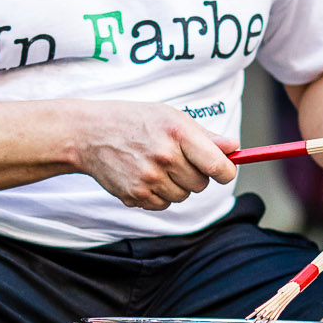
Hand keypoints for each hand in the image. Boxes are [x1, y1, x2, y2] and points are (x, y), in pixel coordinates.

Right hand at [75, 104, 237, 211]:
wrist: (89, 134)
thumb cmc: (134, 121)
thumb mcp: (170, 116)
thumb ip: (205, 136)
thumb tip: (234, 148)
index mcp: (178, 133)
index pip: (217, 165)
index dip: (226, 171)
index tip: (224, 170)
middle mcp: (164, 157)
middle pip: (201, 184)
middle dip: (196, 175)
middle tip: (177, 159)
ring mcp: (148, 179)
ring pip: (183, 197)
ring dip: (177, 186)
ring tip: (157, 166)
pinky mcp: (135, 196)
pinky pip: (163, 205)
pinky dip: (159, 195)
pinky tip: (145, 176)